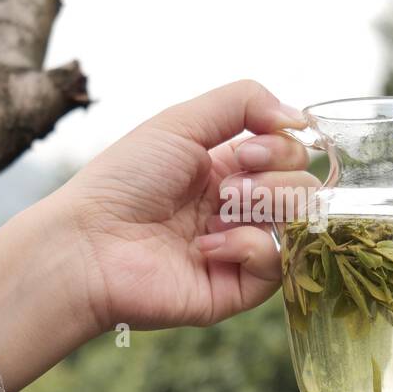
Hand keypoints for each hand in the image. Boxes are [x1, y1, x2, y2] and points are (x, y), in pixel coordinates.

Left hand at [0, 80, 316, 391]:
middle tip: (229, 187)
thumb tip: (299, 117)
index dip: (282, 147)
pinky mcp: (235, 289)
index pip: (291, 154)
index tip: (247, 151)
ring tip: (222, 210)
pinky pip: (276, 267)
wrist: (88, 242)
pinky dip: (249, 248)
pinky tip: (207, 247)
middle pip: (304, 188)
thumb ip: (242, 103)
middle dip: (276, 179)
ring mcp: (239, 250)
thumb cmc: (124, 180)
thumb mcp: (181, 122)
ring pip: (300, 225)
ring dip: (267, 207)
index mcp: (226, 168)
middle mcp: (238, 208)